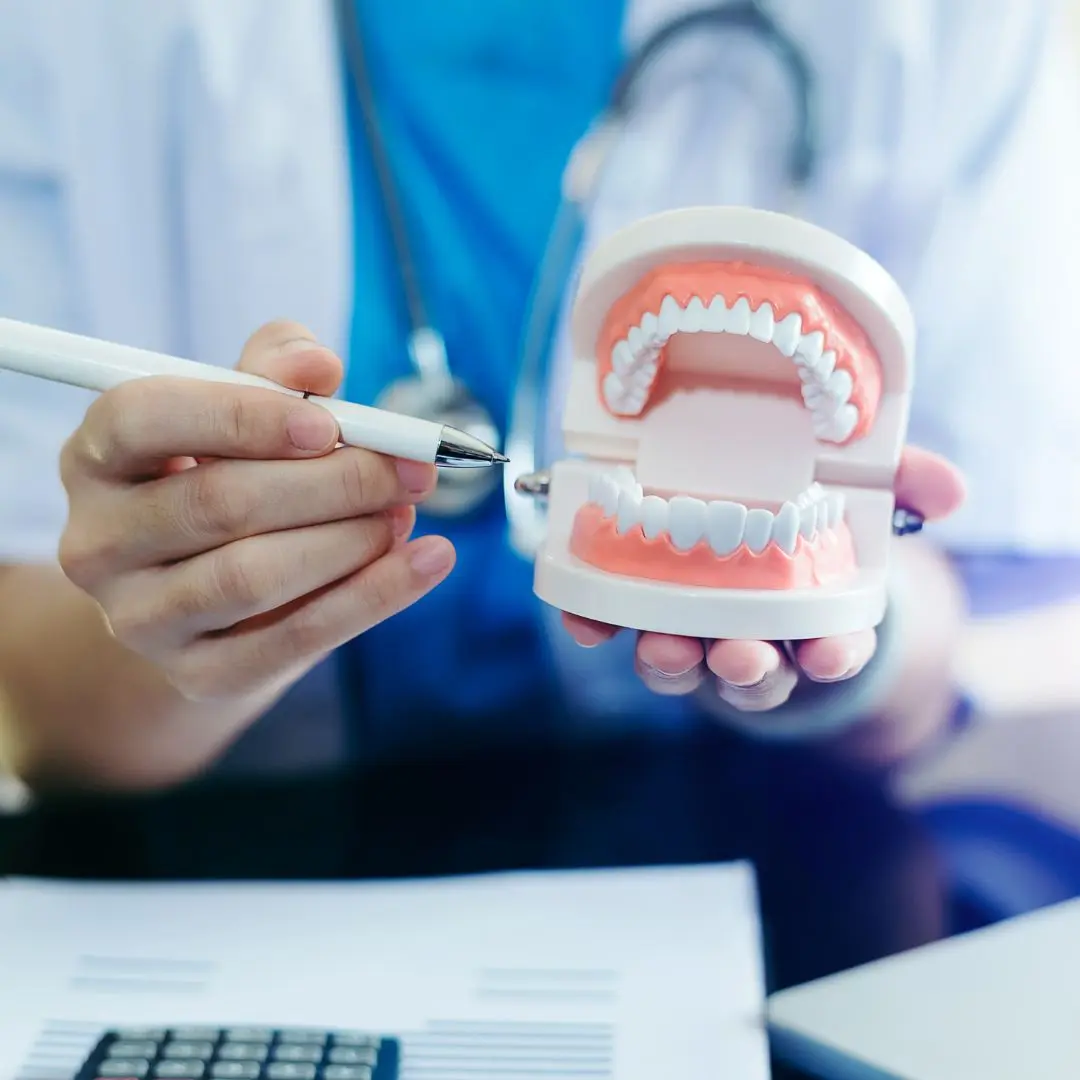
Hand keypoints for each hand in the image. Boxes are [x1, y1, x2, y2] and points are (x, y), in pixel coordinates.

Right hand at [57, 321, 455, 704]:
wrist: (213, 598)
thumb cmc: (229, 478)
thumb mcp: (240, 412)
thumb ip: (274, 370)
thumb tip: (316, 363)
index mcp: (97, 457)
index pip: (144, 419)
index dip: (240, 415)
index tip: (328, 423)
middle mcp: (98, 542)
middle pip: (219, 502)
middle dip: (334, 482)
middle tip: (410, 469)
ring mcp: (139, 618)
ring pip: (253, 574)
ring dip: (352, 539)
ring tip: (405, 513)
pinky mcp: (197, 674)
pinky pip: (294, 639)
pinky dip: (374, 596)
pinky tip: (429, 559)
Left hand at [561, 446, 964, 711]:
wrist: (736, 514)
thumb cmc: (806, 518)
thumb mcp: (859, 493)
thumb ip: (903, 484)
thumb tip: (951, 491)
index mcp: (810, 616)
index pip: (829, 648)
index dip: (832, 654)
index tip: (829, 652)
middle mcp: (749, 634)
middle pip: (751, 671)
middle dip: (749, 670)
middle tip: (742, 657)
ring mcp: (690, 626)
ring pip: (682, 663)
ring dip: (673, 661)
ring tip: (666, 647)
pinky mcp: (635, 606)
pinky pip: (614, 624)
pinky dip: (597, 624)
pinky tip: (586, 620)